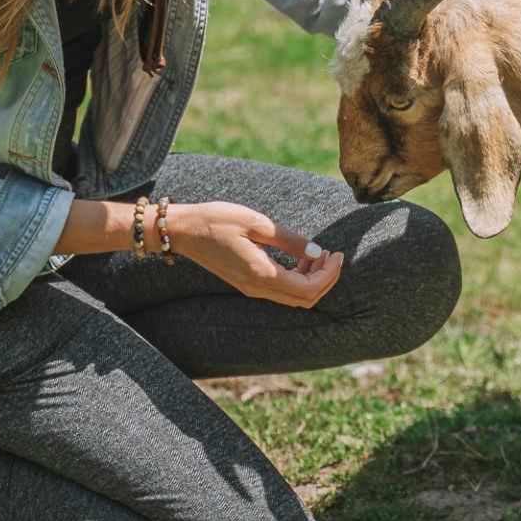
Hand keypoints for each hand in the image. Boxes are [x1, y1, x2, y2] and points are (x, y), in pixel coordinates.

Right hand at [166, 201, 342, 307]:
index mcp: (261, 275)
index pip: (308, 289)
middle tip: (333, 254)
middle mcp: (257, 288)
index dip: (329, 275)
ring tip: (319, 253)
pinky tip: (301, 258)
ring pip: (294, 297)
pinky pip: (282, 290)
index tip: (336, 253)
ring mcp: (252, 289)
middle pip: (305, 300)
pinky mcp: (248, 283)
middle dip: (326, 279)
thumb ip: (289, 240)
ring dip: (313, 279)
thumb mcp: (256, 223)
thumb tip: (317, 252)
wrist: (183, 231)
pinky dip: (299, 278)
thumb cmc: (217, 220)